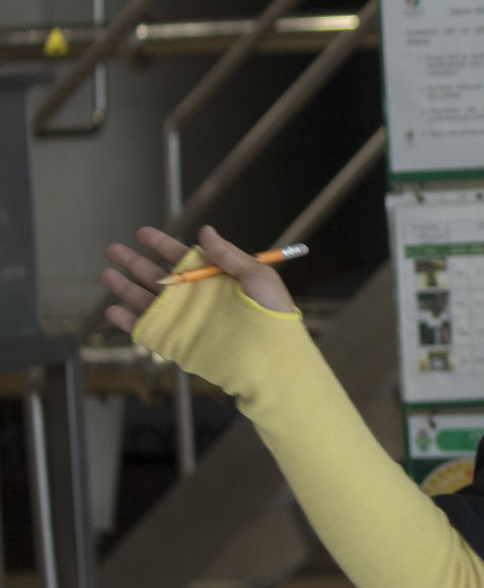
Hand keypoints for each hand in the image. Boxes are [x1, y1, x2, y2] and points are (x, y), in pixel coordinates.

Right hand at [102, 224, 296, 332]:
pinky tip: (112, 309)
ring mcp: (182, 319)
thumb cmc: (272, 314)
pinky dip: (127, 321)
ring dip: (125, 287)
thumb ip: (229, 255)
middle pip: (157, 276)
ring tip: (106, 274)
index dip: (161, 244)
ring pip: (146, 300)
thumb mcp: (257, 277)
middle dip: (134, 262)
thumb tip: (206, 230)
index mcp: (213, 278)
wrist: (271, 357)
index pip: (182, 257)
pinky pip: (146, 330)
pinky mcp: (174, 342)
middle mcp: (194, 297)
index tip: (142, 233)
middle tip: (113, 249)